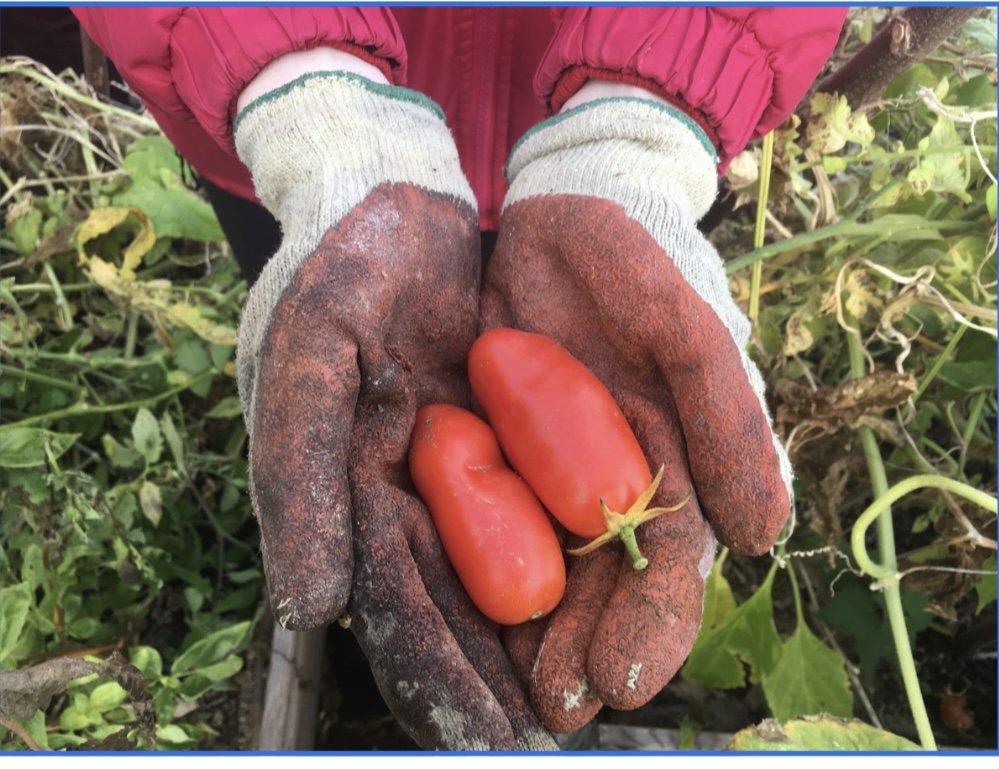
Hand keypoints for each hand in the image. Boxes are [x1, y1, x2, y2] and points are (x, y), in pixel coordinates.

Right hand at [234, 70, 554, 748]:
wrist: (391, 204)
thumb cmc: (334, 277)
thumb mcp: (303, 362)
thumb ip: (295, 479)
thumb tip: (304, 606)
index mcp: (357, 496)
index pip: (398, 606)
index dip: (436, 675)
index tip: (480, 739)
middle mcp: (420, 496)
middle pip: (469, 605)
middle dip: (509, 673)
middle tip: (555, 733)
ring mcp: (476, 466)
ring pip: (524, 565)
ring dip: (561, 629)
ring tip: (606, 687)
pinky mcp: (527, 429)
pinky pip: (565, 498)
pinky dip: (594, 548)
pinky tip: (625, 594)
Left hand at [482, 95, 791, 729]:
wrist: (558, 205)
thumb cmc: (634, 262)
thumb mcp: (683, 329)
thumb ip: (726, 419)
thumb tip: (765, 536)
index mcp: (667, 466)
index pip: (665, 568)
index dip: (650, 627)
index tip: (620, 680)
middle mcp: (604, 483)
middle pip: (595, 587)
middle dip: (579, 649)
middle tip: (553, 708)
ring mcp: (541, 470)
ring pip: (535, 568)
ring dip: (523, 634)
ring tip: (504, 693)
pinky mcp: (483, 445)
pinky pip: (471, 516)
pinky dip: (464, 568)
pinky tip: (448, 612)